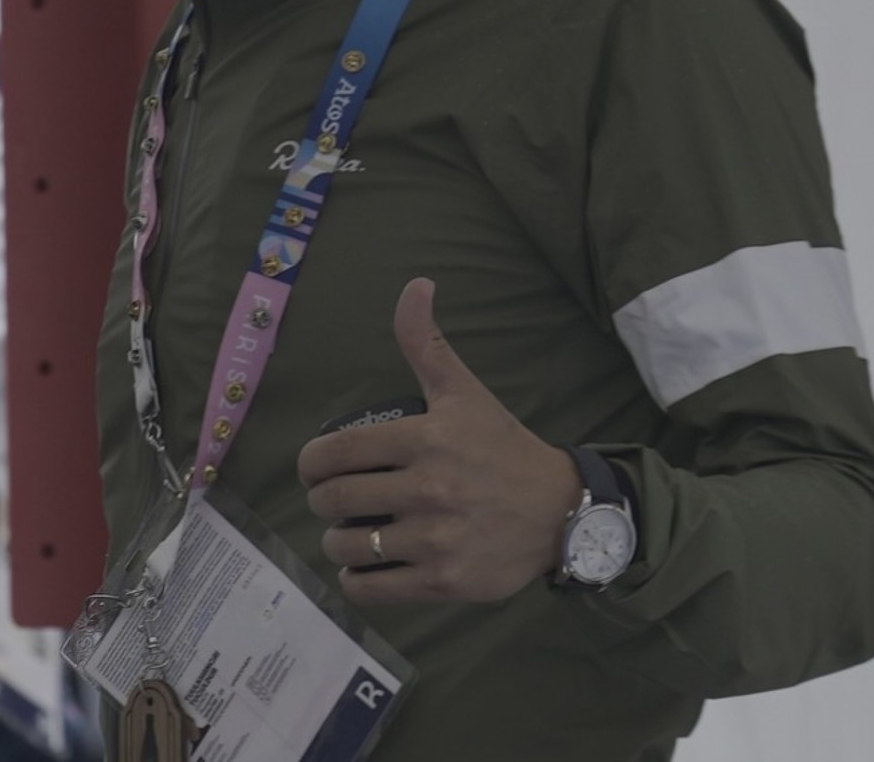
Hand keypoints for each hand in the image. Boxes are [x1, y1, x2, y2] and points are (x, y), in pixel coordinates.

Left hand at [296, 278, 581, 603]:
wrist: (563, 512)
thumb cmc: (502, 449)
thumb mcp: (464, 392)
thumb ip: (427, 343)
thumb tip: (416, 285)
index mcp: (424, 439)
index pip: (332, 454)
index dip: (310, 463)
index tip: (315, 469)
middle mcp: (429, 489)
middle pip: (333, 500)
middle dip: (322, 500)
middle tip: (333, 500)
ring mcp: (438, 539)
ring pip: (347, 547)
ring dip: (338, 542)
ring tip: (350, 533)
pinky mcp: (447, 581)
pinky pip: (372, 588)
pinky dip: (357, 580)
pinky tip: (365, 568)